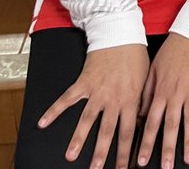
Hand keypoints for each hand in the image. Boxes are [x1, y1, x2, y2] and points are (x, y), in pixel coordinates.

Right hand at [38, 43, 148, 168]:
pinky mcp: (83, 82)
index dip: (126, 152)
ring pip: (86, 120)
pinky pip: (67, 99)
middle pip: (106, 131)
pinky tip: (43, 123)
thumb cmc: (135, 55)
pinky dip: (54, 111)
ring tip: (71, 156)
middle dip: (102, 153)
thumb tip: (141, 120)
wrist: (120, 33)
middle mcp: (112, 98)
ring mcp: (96, 91)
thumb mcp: (145, 80)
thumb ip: (141, 102)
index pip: (128, 132)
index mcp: (130, 99)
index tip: (125, 167)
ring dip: (78, 139)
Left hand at [137, 34, 188, 168]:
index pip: (151, 122)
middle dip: (167, 148)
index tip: (142, 160)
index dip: (146, 142)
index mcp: (161, 91)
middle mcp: (177, 93)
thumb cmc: (172, 50)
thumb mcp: (153, 70)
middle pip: (171, 125)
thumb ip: (146, 94)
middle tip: (166, 167)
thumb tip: (138, 114)